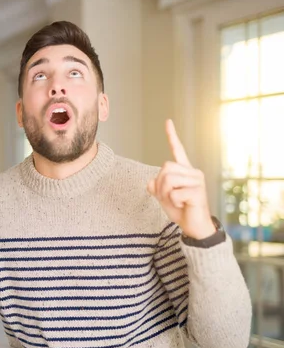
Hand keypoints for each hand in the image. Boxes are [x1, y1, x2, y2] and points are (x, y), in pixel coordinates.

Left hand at [147, 119, 215, 239]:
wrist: (194, 226)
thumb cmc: (181, 209)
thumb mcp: (163, 197)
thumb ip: (156, 187)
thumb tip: (151, 183)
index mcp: (184, 170)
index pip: (177, 150)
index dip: (172, 136)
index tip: (167, 121)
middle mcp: (193, 172)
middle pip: (165, 168)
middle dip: (160, 185)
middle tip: (169, 197)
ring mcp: (197, 181)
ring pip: (167, 179)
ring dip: (165, 194)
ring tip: (177, 201)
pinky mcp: (197, 191)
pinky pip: (173, 193)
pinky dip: (173, 202)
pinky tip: (184, 205)